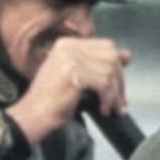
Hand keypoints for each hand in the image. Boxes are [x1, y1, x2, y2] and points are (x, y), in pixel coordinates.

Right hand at [5, 36, 131, 144]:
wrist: (32, 116)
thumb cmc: (49, 101)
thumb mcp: (74, 77)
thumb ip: (97, 64)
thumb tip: (127, 55)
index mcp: (66, 44)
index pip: (105, 46)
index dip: (116, 66)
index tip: (118, 85)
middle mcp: (68, 47)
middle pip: (111, 57)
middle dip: (119, 80)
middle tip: (119, 100)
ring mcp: (70, 59)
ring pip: (110, 72)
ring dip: (115, 94)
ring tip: (112, 108)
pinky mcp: (74, 74)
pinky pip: (104, 84)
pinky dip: (108, 99)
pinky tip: (103, 109)